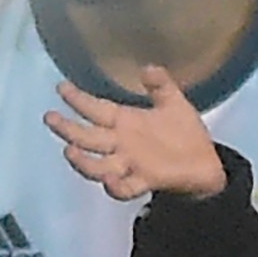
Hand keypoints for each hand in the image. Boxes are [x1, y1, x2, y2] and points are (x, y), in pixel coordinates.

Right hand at [42, 65, 225, 200]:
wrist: (207, 162)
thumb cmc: (185, 133)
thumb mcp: (173, 103)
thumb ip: (160, 85)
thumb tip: (148, 68)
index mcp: (125, 121)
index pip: (95, 108)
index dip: (78, 99)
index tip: (61, 87)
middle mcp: (121, 143)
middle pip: (87, 137)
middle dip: (67, 128)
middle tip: (50, 117)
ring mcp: (131, 164)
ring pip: (97, 165)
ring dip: (82, 161)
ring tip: (70, 151)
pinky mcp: (146, 180)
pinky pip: (125, 188)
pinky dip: (116, 186)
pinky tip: (110, 180)